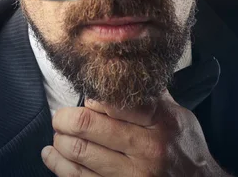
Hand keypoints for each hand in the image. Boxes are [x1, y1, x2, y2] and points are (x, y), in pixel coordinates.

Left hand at [42, 90, 230, 176]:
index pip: (112, 101)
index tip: (86, 101)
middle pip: (87, 125)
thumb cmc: (186, 149)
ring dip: (59, 142)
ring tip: (57, 135)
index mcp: (159, 122)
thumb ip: (151, 95)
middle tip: (59, 117)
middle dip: (64, 118)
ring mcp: (133, 175)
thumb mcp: (178, 116)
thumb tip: (125, 70)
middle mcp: (146, 149)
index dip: (91, 99)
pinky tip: (52, 156)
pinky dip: (59, 165)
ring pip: (78, 153)